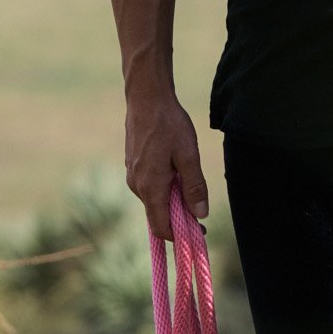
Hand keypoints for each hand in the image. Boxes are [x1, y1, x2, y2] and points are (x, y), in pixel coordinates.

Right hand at [125, 87, 209, 235]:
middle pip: (158, 215)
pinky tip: (176, 170)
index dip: (180, 236)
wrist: (146, 98)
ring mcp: (132, 175)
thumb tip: (200, 215)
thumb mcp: (189, 155)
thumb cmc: (169, 124)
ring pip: (154, 200)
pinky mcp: (132, 166)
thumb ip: (194, 187)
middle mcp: (137, 186)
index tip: (198, 232)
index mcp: (150, 187)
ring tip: (188, 180)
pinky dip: (164, 187)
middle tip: (200, 206)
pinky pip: (149, 187)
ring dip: (172, 199)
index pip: (161, 227)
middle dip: (178, 217)